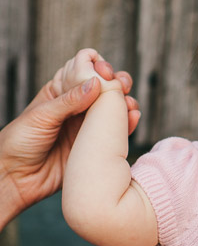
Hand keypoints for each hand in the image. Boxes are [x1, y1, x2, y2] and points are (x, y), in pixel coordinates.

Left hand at [0, 51, 139, 228]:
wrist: (16, 179)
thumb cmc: (19, 143)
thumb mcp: (42, 116)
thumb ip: (70, 100)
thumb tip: (96, 83)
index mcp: (60, 93)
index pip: (83, 71)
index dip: (96, 66)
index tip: (106, 70)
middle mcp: (76, 108)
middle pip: (104, 89)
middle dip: (117, 83)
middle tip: (122, 85)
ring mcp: (87, 127)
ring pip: (113, 110)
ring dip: (125, 103)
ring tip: (129, 105)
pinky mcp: (95, 147)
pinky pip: (115, 133)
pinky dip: (128, 125)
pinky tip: (133, 119)